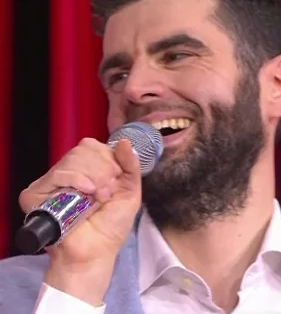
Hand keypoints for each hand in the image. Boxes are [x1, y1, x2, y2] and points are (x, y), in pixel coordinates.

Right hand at [18, 138, 141, 304]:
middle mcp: (71, 172)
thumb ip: (130, 165)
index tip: (116, 181)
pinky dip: (77, 179)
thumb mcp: (130, 192)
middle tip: (107, 192)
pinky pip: (58, 173)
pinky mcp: (38, 193)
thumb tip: (124, 141)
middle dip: (103, 169)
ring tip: (99, 197)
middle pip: (85, 149)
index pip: (95, 146)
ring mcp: (54, 182)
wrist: (96, 252)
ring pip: (73, 158)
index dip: (109, 159)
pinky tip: (87, 191)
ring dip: (93, 176)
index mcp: (90, 169)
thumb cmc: (112, 225)